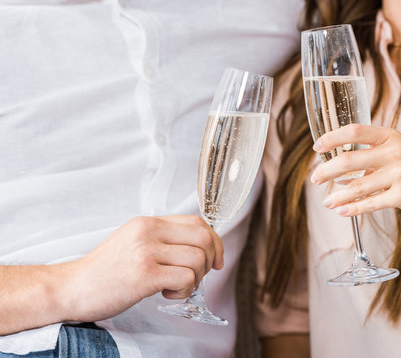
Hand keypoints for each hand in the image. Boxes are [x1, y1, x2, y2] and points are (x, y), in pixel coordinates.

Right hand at [56, 215, 223, 322]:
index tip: (214, 260)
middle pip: (204, 237)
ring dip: (195, 279)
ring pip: (197, 259)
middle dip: (209, 260)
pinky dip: (185, 290)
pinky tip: (167, 293)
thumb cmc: (105, 271)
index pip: (198, 222)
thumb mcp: (134, 241)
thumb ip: (163, 239)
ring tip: (176, 287)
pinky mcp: (144, 274)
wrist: (71, 287)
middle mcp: (148, 231)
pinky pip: (186, 278)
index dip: (214, 241)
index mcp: (148, 222)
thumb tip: (200, 246)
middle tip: (197, 276)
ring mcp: (146, 251)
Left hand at [310, 124, 400, 222]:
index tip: (317, 147)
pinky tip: (342, 211)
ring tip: (327, 202)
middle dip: (326, 170)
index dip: (332, 138)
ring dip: (337, 195)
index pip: (354, 130)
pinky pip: (370, 203)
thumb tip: (339, 173)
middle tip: (314, 178)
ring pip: (356, 186)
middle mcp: (395, 151)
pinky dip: (353, 209)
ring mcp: (400, 173)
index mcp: (392, 137)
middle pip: (348, 159)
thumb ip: (374, 159)